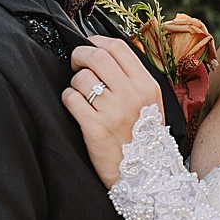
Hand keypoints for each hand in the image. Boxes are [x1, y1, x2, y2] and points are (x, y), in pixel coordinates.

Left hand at [62, 35, 159, 187]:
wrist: (146, 178)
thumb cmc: (145, 140)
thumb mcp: (151, 105)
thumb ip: (134, 81)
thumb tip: (106, 55)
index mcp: (147, 86)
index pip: (119, 48)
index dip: (98, 41)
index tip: (89, 45)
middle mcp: (132, 96)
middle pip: (97, 56)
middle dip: (80, 55)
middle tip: (76, 63)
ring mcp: (114, 112)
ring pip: (82, 78)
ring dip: (75, 82)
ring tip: (81, 94)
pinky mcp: (95, 128)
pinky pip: (71, 99)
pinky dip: (68, 99)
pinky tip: (75, 107)